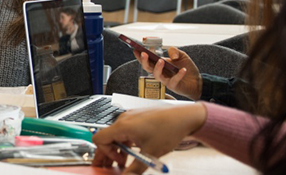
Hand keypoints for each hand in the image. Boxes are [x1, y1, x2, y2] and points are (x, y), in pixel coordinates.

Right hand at [92, 104, 206, 173]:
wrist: (185, 117)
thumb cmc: (170, 129)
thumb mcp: (150, 154)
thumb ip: (135, 168)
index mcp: (123, 126)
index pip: (99, 139)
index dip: (105, 154)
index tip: (117, 162)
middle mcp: (124, 119)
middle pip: (107, 138)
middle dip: (108, 154)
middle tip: (109, 166)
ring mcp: (131, 117)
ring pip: (116, 135)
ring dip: (118, 148)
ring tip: (125, 160)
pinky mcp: (138, 117)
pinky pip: (125, 130)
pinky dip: (125, 141)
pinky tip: (134, 149)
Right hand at [134, 47, 201, 99]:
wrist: (197, 81)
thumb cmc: (187, 68)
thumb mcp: (182, 55)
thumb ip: (175, 51)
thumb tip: (171, 55)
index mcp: (160, 65)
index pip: (148, 60)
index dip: (140, 56)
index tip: (136, 49)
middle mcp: (161, 72)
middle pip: (148, 68)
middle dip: (144, 61)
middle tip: (144, 54)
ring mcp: (166, 80)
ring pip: (157, 75)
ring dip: (157, 68)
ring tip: (161, 61)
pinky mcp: (173, 86)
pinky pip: (174, 80)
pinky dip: (178, 75)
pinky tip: (183, 70)